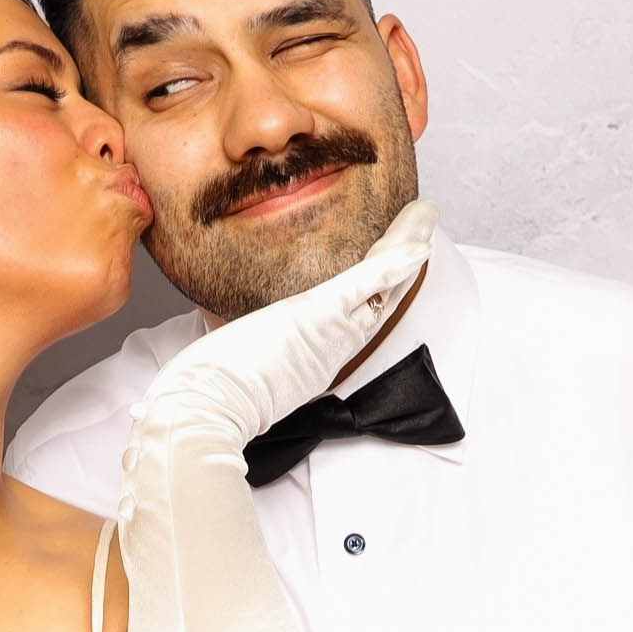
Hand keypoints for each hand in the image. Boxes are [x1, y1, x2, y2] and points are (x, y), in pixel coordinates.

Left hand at [132, 198, 436, 452]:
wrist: (206, 412)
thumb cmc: (211, 398)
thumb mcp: (237, 371)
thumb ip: (247, 357)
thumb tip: (228, 353)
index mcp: (312, 362)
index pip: (351, 321)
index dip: (374, 295)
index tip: (389, 273)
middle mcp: (329, 349)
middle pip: (378, 301)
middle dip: (403, 267)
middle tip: (422, 236)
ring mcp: (327, 333)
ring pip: (380, 287)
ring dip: (406, 250)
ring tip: (426, 219)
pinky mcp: (317, 315)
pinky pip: (363, 283)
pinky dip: (392, 263)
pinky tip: (417, 243)